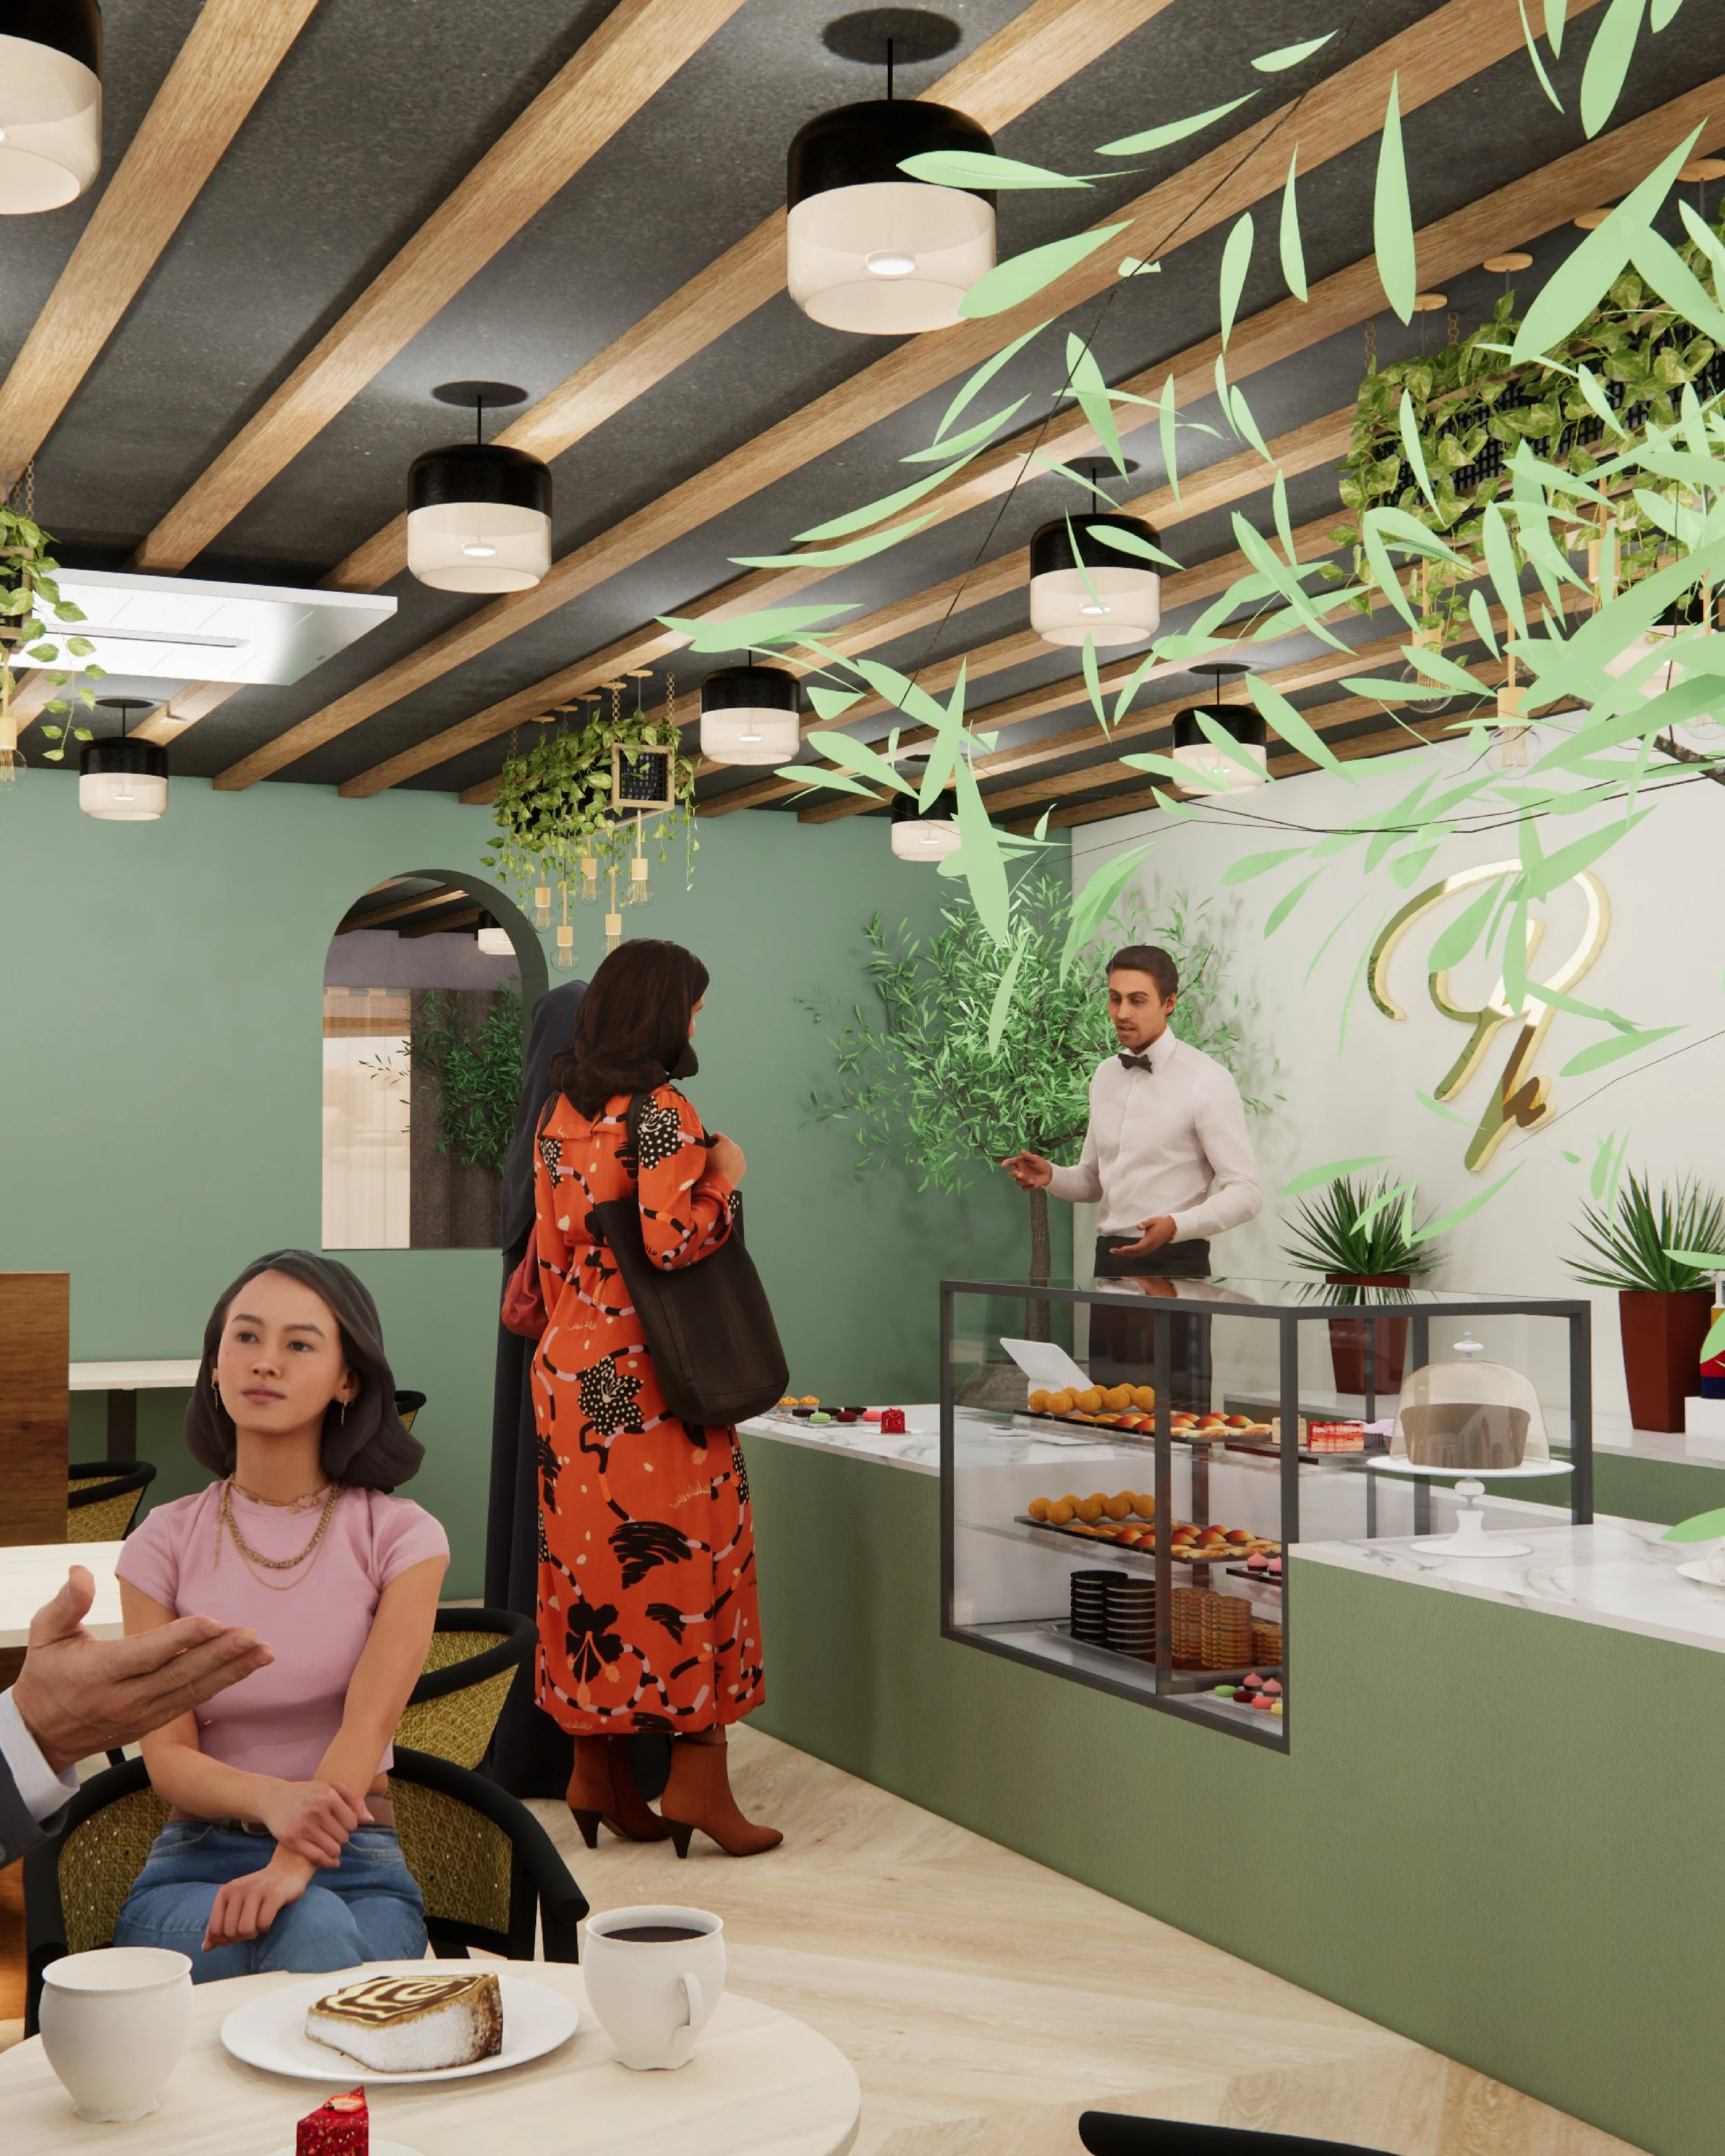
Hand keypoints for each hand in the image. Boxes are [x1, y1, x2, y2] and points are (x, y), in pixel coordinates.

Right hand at [13, 1569, 273, 1774]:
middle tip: (253, 1635)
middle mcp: (125, 1697)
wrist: (41, 1733)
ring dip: (232, 1671)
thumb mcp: (45, 1635)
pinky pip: (193, 1701)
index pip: (146, 1654)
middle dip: (219, 1654)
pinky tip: (249, 1666)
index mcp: (98, 1672)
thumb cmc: (46, 1675)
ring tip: (264, 1651)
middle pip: (179, 1674)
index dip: (180, 1638)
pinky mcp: (154, 1722)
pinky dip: (223, 1684)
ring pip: (193, 1691)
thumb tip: (80, 1571)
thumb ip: (67, 1604)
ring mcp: (142, 1714)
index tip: (213, 1621)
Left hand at [203, 1852, 311, 1949]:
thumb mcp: (235, 1902)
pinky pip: (263, 1923)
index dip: (223, 1940)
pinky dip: (265, 1928)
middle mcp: (239, 1889)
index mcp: (226, 1891)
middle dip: (240, 1937)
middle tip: (249, 1930)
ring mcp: (257, 1890)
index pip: (215, 1928)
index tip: (234, 1937)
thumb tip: (206, 1948)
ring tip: (258, 1926)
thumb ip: (219, 1923)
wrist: (288, 1868)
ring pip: (245, 1929)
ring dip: (253, 1934)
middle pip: (230, 1931)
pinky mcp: (274, 1894)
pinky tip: (268, 1920)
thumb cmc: (259, 1890)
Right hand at [259, 1779, 369, 1867]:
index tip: (341, 1824)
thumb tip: (369, 1820)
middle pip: (343, 1837)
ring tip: (329, 1843)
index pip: (353, 1822)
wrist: (274, 1798)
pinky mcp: (293, 1840)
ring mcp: (304, 1826)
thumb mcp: (330, 1788)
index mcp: (328, 1796)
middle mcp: (317, 1811)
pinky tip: (330, 1861)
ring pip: (333, 1849)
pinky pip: (317, 1857)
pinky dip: (327, 1862)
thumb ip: (353, 1801)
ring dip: (334, 1850)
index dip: (349, 1826)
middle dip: (340, 1837)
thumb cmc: (307, 1794)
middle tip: (332, 1834)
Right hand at [706, 1133, 745, 1183]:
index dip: (711, 1139)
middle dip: (720, 1148)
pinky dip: (732, 1164)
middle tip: (713, 1156)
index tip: (707, 1146)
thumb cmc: (711, 1166)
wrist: (720, 1182)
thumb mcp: (703, 1154)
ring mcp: (741, 1157)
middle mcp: (736, 1147)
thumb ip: (702, 1146)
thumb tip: (701, 1144)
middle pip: (726, 1144)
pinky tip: (726, 1170)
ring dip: (727, 1156)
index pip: (717, 1135)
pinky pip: (737, 1162)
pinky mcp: (743, 1167)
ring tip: (720, 1164)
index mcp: (726, 1142)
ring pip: (732, 1153)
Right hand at [1002, 1152, 1053, 1189]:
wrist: (1048, 1173)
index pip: (1011, 1162)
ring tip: (1032, 1181)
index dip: (1006, 1163)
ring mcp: (1022, 1179)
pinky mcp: (1026, 1185)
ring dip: (1024, 1181)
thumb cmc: (1041, 1164)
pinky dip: (1028, 1187)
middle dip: (1015, 1174)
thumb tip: (1022, 1150)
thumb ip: (1028, 1155)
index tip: (1003, 1165)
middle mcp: (1019, 1171)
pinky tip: (1034, 1185)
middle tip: (1021, 1174)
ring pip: (1018, 1182)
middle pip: (1011, 1174)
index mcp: (1020, 1162)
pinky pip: (1024, 1188)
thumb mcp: (1036, 1158)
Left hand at [1111, 1215, 1178, 1259]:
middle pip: (1135, 1253)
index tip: (1120, 1248)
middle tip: (1112, 1251)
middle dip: (1123, 1253)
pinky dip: (1131, 1254)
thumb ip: (1145, 1223)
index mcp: (1149, 1240)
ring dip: (1126, 1254)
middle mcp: (1149, 1247)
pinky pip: (1139, 1254)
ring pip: (1136, 1255)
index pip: (1137, 1247)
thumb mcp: (1152, 1220)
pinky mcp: (1150, 1249)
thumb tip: (1138, 1226)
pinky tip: (1125, 1252)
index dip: (1129, 1249)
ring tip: (1116, 1252)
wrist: (1172, 1228)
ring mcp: (1150, 1249)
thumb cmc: (1161, 1223)